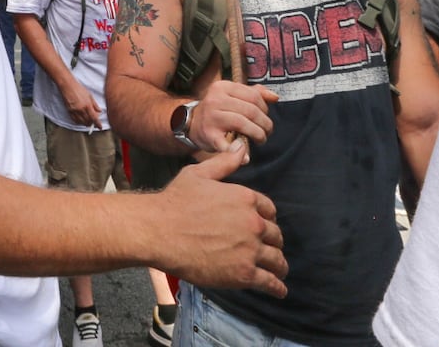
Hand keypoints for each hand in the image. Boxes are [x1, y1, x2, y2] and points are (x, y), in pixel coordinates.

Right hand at [59, 77, 101, 128]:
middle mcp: (81, 109)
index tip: (100, 127)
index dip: (98, 124)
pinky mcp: (69, 111)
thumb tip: (99, 111)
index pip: (94, 118)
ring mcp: (74, 111)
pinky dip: (79, 122)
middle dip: (92, 123)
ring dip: (86, 123)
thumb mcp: (89, 95)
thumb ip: (95, 104)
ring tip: (88, 122)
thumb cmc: (78, 89)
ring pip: (81, 122)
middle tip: (94, 122)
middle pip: (88, 121)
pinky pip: (75, 120)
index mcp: (87, 105)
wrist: (68, 86)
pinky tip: (81, 120)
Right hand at [158, 147, 287, 296]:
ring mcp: (250, 250)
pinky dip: (277, 287)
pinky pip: (269, 282)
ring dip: (279, 265)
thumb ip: (225, 163)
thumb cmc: (176, 201)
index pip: (270, 210)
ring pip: (277, 260)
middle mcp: (254, 224)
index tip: (264, 227)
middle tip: (269, 249)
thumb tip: (242, 148)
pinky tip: (279, 290)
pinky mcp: (243, 273)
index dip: (267, 219)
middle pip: (275, 236)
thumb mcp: (199, 174)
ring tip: (279, 271)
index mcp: (246, 198)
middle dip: (273, 242)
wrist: (160, 231)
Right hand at [191, 79, 278, 152]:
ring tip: (261, 139)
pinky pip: (229, 144)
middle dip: (265, 123)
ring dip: (258, 134)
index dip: (265, 108)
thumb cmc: (217, 110)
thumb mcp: (232, 95)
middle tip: (267, 131)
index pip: (253, 95)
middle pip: (251, 110)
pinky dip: (240, 153)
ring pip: (244, 124)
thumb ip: (254, 93)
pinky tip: (246, 157)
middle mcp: (215, 99)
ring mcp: (212, 117)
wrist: (192, 124)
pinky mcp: (210, 135)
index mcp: (222, 87)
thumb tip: (274, 97)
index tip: (265, 117)